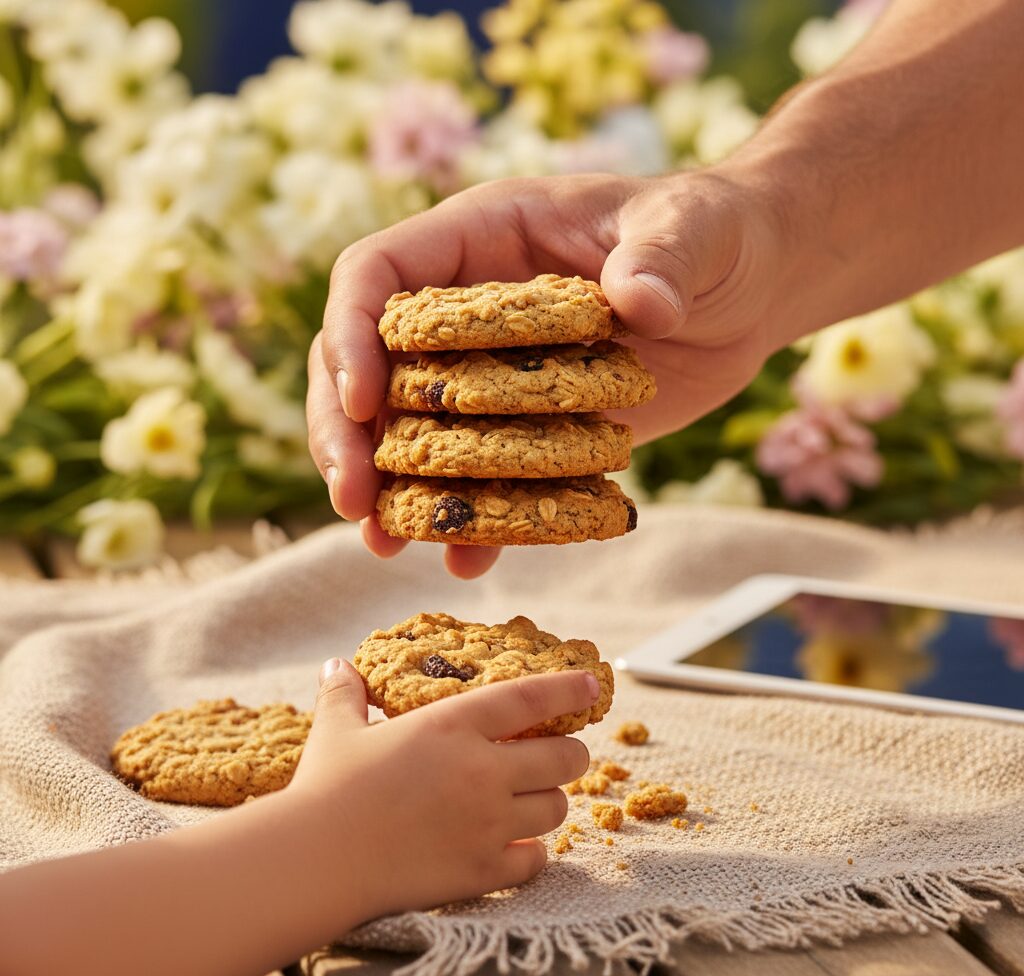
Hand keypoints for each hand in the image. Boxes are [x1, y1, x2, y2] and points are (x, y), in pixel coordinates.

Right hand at [287, 659, 594, 923]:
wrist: (316, 860)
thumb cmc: (325, 788)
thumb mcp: (335, 730)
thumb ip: (345, 694)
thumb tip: (336, 665)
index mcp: (452, 725)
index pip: (530, 698)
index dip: (568, 690)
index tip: (590, 687)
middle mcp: (483, 771)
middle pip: (563, 757)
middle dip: (572, 754)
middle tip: (560, 755)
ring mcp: (488, 823)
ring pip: (557, 808)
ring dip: (551, 801)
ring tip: (533, 799)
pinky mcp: (482, 870)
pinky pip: (535, 860)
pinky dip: (532, 853)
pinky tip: (515, 847)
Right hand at [308, 169, 791, 576]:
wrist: (747, 289)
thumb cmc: (711, 234)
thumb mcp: (691, 230)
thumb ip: (661, 258)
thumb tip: (639, 303)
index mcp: (481, 239)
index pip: (377, 275)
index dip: (353, 334)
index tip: (362, 402)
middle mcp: (468, 309)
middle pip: (368, 362)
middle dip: (347, 430)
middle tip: (351, 500)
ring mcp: (494, 372)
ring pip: (411, 428)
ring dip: (389, 486)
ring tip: (380, 542)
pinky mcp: (531, 426)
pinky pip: (483, 473)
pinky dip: (471, 514)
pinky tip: (465, 557)